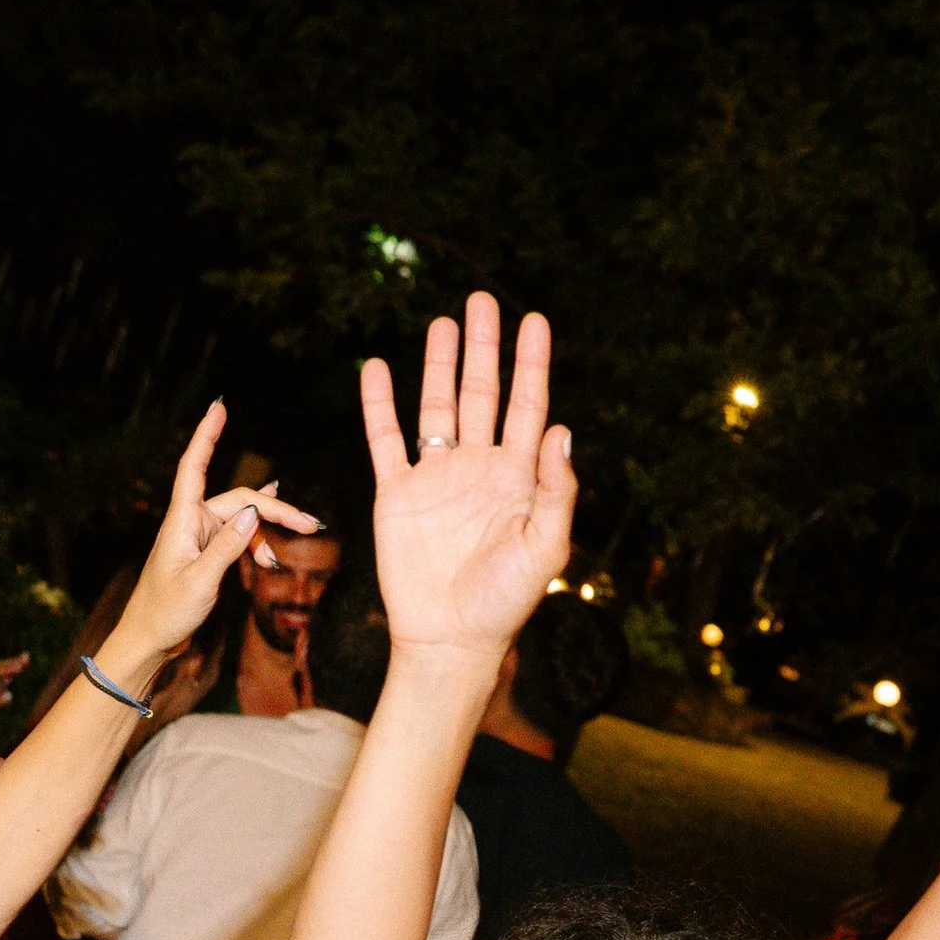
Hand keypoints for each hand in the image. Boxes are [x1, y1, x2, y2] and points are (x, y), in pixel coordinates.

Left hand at [103, 402, 319, 672]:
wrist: (149, 639)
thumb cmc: (166, 611)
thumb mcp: (200, 581)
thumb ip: (227, 546)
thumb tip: (253, 513)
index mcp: (182, 521)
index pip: (194, 466)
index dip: (207, 436)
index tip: (219, 407)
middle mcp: (191, 522)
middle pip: (239, 500)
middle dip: (275, 510)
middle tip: (310, 525)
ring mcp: (199, 538)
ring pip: (242, 521)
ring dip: (268, 531)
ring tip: (298, 542)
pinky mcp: (205, 554)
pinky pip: (237, 539)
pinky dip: (256, 546)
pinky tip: (268, 560)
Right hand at [362, 295, 576, 661]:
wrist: (450, 639)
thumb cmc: (505, 602)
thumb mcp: (546, 549)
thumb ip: (557, 491)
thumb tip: (561, 429)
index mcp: (518, 479)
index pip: (528, 407)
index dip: (532, 364)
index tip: (535, 321)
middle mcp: (479, 469)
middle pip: (482, 394)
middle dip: (484, 348)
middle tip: (483, 300)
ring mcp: (436, 478)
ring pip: (437, 406)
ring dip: (439, 364)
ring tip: (444, 321)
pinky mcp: (397, 493)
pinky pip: (385, 438)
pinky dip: (379, 403)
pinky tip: (378, 367)